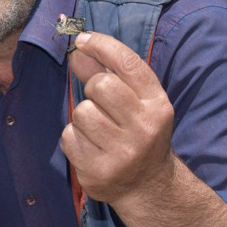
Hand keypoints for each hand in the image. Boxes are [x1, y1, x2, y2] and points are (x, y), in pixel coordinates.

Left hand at [61, 31, 175, 204]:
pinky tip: (91, 146)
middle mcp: (144, 129)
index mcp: (158, 106)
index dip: (101, 45)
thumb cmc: (138, 133)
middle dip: (93, 88)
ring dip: (83, 116)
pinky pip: (68, 137)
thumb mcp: (137, 101)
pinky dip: (74, 137)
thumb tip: (78, 49)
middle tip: (101, 102)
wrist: (148, 187)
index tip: (82, 39)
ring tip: (98, 129)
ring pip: (81, 112)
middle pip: (100, 85)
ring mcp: (122, 154)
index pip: (128, 64)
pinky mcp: (98, 172)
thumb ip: (109, 73)